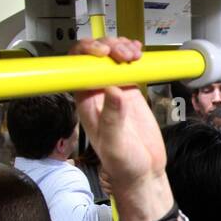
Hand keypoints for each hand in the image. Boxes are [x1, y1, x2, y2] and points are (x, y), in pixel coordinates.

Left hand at [70, 37, 172, 220]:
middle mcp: (96, 93)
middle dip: (107, 47)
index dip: (86, 53)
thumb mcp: (115, 145)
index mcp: (85, 102)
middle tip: (123, 55)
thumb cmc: (124, 165)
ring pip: (110, 57)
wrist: (144, 173)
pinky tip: (139, 53)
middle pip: (93, 56)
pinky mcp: (130, 91)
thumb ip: (113, 119)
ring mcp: (113, 90)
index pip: (75, 68)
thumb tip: (112, 89)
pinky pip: (127, 65)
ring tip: (134, 55)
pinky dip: (133, 54)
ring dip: (121, 48)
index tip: (103, 53)